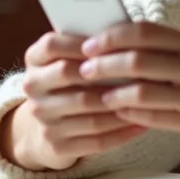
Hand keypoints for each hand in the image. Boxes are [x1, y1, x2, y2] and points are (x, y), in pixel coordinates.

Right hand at [1, 32, 147, 170]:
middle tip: (137, 69)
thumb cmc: (71, 82)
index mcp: (35, 60)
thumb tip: (128, 33)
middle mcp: (32, 88)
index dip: (80, 42)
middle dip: (104, 72)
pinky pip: (95, 140)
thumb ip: (91, 47)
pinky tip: (141, 124)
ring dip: (120, 105)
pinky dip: (122, 132)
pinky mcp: (57, 145)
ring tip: (147, 97)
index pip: (51, 44)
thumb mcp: (70, 59)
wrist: (45, 126)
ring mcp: (43, 119)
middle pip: (68, 74)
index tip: (109, 43)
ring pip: (88, 110)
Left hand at [80, 21, 179, 173]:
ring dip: (111, 93)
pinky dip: (130, 115)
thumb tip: (123, 43)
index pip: (145, 31)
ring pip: (141, 92)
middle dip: (102, 64)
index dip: (112, 35)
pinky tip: (118, 113)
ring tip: (94, 95)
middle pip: (137, 59)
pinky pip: (154, 118)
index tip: (89, 41)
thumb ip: (170, 49)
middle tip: (82, 69)